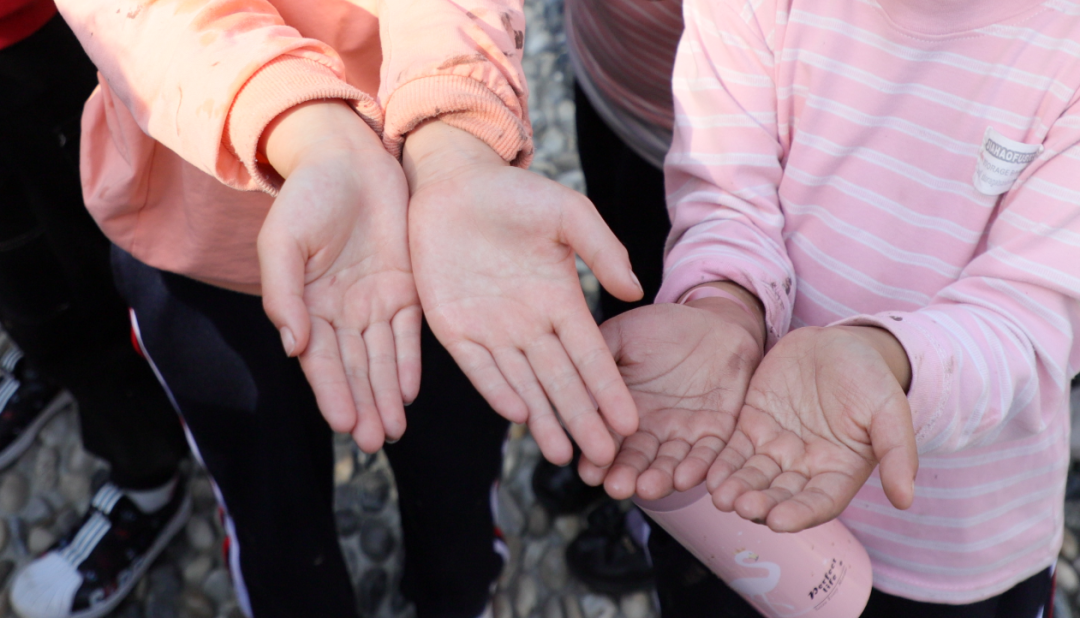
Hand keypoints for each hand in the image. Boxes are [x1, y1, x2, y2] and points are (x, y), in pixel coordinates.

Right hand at [257, 100, 421, 452]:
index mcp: (307, 306)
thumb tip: (293, 346)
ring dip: (386, 394)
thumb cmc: (308, 198)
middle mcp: (342, 313)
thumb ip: (284, 293)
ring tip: (394, 429)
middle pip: (354, 369)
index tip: (343, 424)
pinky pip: (409, 332)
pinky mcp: (405, 288)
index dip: (332, 392)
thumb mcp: (284, 242)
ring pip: (383, 359)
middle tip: (374, 441)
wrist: (349, 159)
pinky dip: (409, 361)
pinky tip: (411, 390)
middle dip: (363, 406)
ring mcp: (375, 302)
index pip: (320, 361)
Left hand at [403, 121, 642, 467]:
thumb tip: (634, 290)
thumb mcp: (568, 213)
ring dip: (543, 419)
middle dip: (582, 419)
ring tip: (562, 454)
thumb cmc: (515, 194)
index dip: (609, 390)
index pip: (591, 355)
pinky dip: (497, 390)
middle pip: (561, 381)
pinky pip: (479, 367)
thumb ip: (601, 248)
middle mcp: (530, 324)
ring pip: (523, 384)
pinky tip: (518, 415)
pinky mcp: (455, 328)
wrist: (452, 183)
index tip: (630, 423)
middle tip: (603, 458)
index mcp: (561, 301)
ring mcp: (493, 330)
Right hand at [580, 284, 765, 500]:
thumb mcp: (623, 336)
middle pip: (634, 461)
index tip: (588, 470)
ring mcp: (682, 434)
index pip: (604, 438)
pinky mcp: (716, 433)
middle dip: (625, 476)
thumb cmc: (662, 327)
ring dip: (658, 480)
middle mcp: (649, 430)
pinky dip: (698, 468)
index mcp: (620, 410)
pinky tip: (685, 478)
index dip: (595, 456)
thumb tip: (567, 380)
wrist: (714, 322)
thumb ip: (597, 358)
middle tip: (616, 488)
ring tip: (647, 488)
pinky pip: (708, 455)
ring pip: (668, 466)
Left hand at [708, 325, 917, 531]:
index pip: (819, 502)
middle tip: (740, 507)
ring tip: (720, 496)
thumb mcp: (889, 410)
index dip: (800, 514)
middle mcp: (804, 467)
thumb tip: (905, 499)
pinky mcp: (752, 425)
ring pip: (752, 476)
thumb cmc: (870, 378)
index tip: (779, 522)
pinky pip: (734, 449)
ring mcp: (775, 447)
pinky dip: (721, 463)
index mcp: (839, 472)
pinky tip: (708, 473)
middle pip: (779, 494)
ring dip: (736, 488)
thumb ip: (897, 453)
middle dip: (760, 503)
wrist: (839, 343)